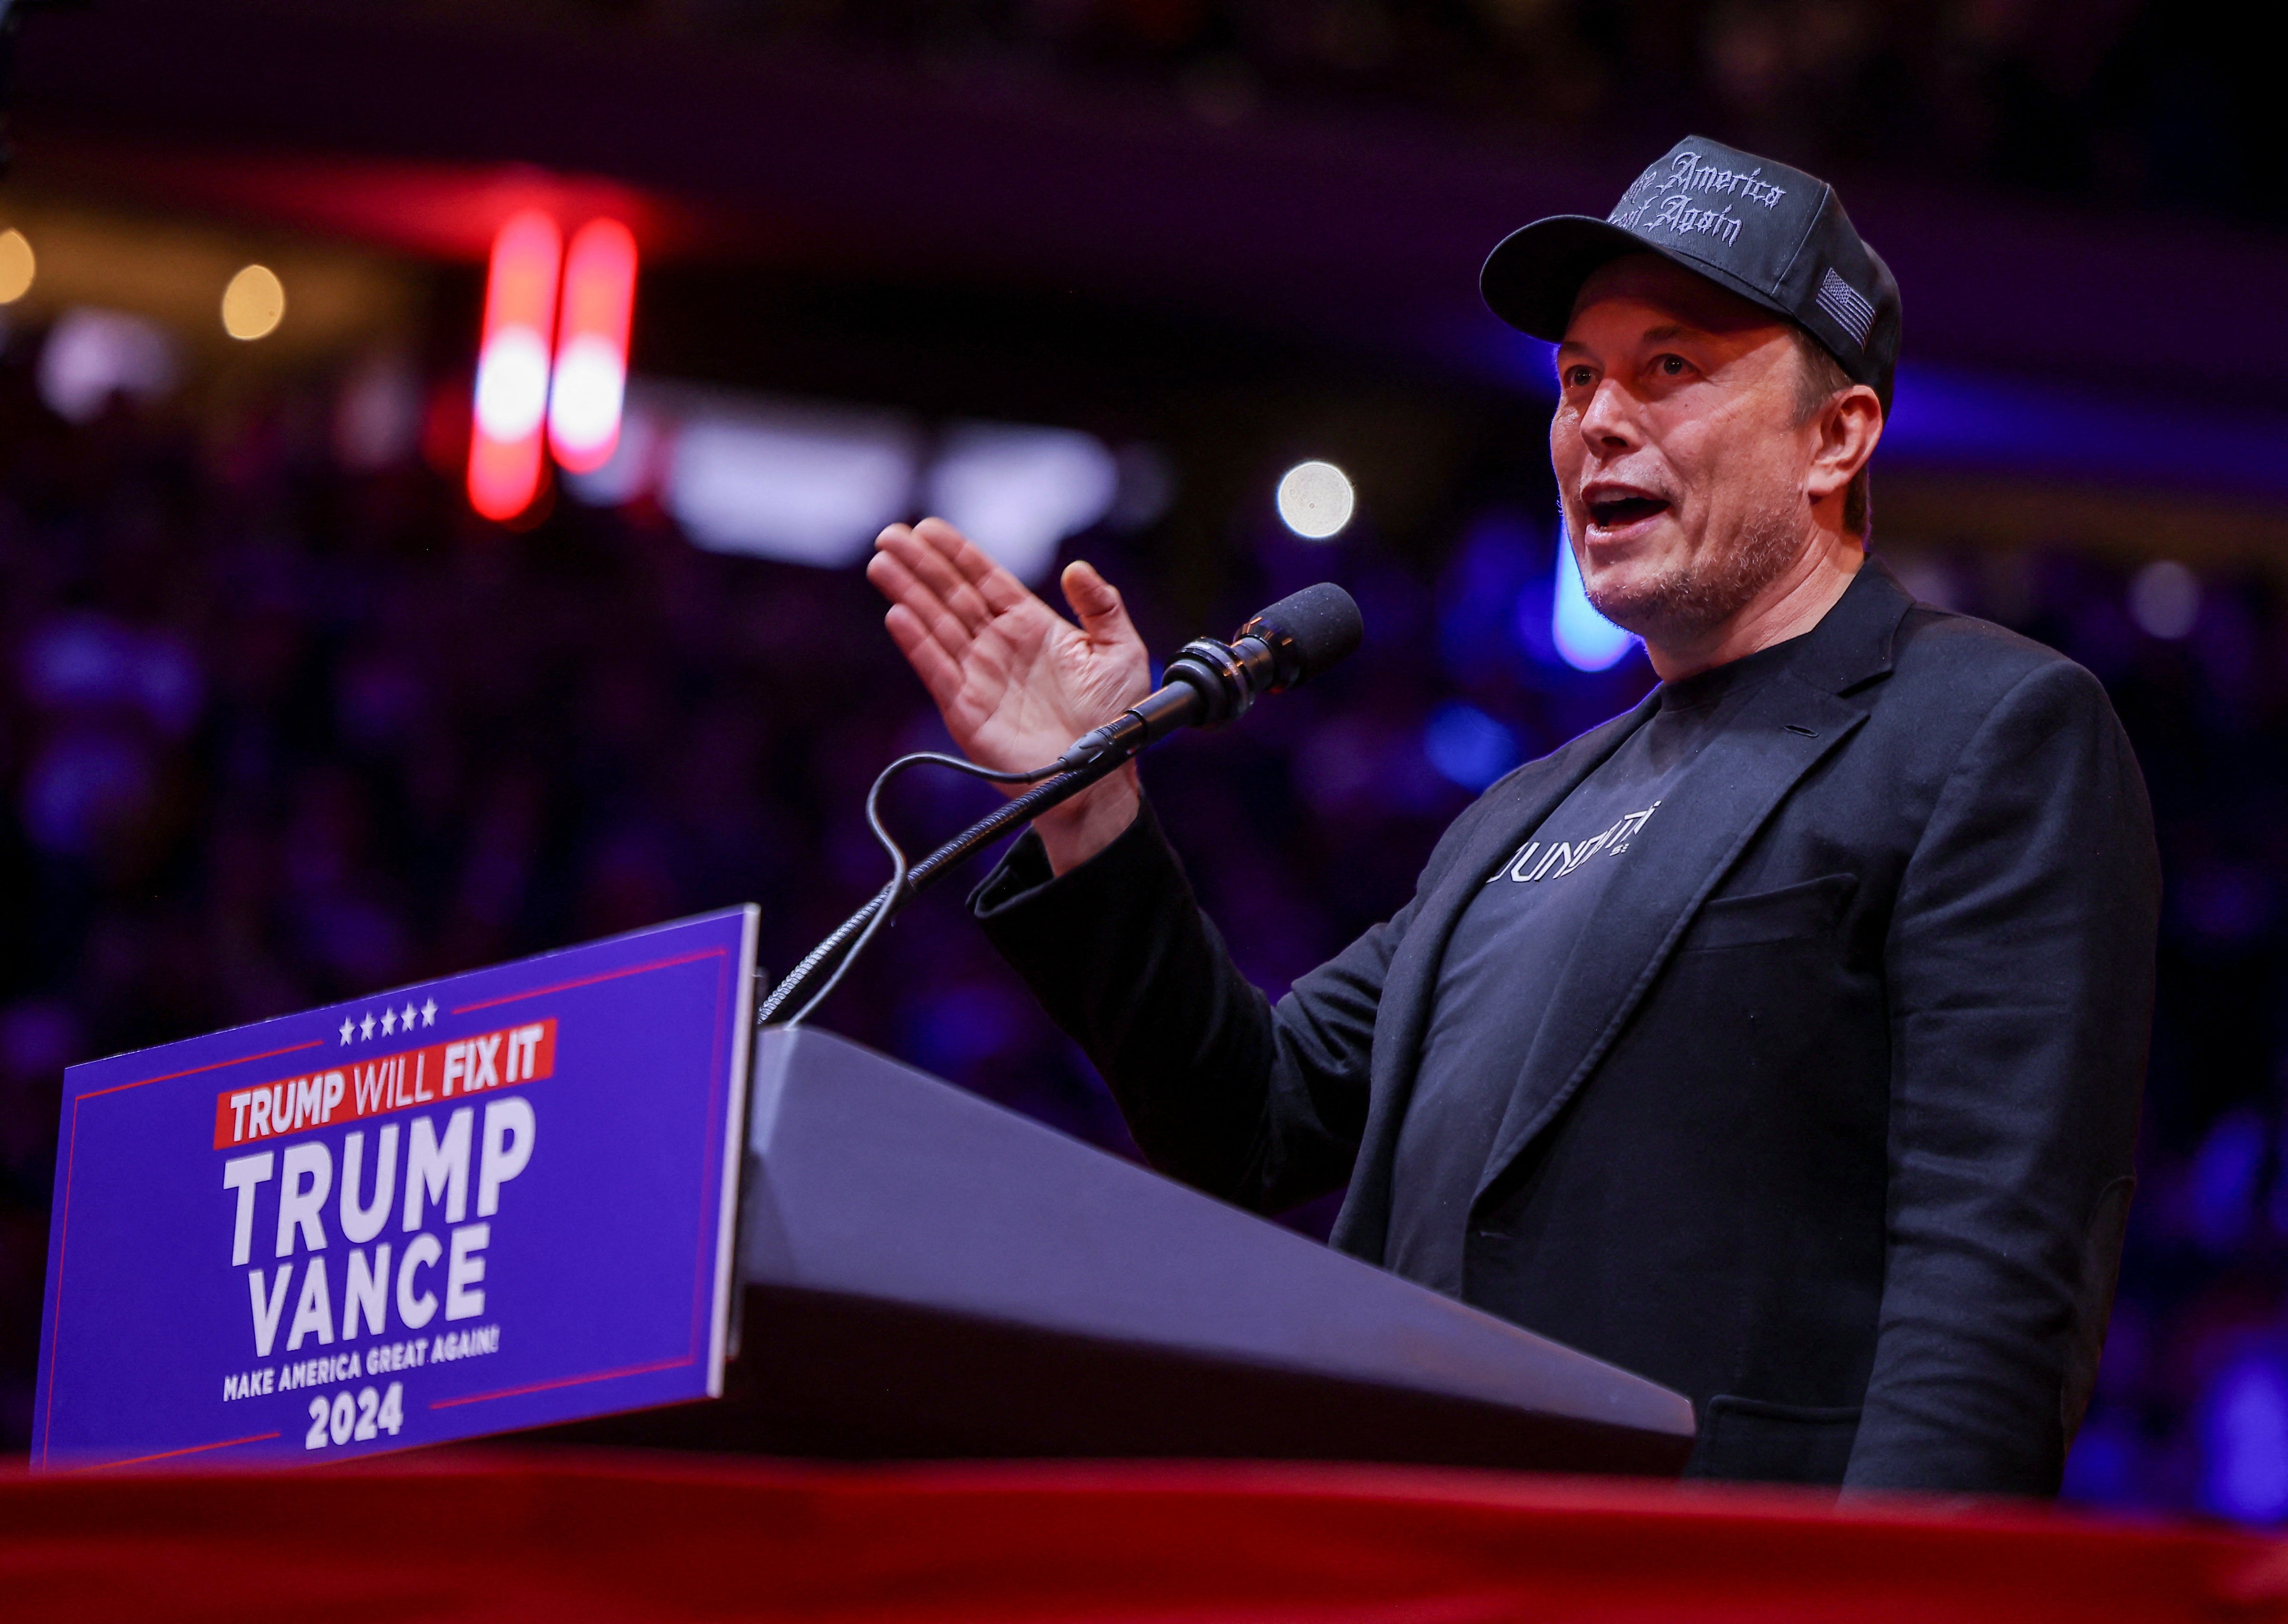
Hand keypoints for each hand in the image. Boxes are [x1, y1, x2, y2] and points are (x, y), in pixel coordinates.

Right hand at [867, 518, 1147, 872]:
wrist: (1102, 773)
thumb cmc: (1115, 716)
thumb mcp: (1120, 651)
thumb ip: (1101, 607)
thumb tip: (1077, 568)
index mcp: (1031, 626)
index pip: (986, 580)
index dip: (957, 554)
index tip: (929, 528)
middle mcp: (999, 647)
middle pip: (952, 596)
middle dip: (920, 566)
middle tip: (890, 536)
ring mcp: (979, 676)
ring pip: (937, 626)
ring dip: (908, 595)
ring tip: (882, 565)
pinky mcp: (967, 710)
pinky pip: (938, 671)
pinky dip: (918, 644)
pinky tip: (899, 615)